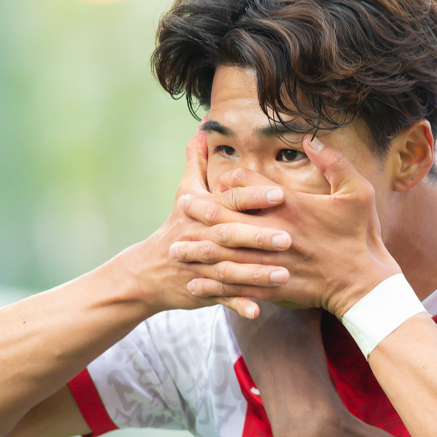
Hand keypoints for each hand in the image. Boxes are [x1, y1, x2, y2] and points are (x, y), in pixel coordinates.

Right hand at [127, 134, 293, 319]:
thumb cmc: (175, 227)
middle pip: (231, 236)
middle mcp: (201, 238)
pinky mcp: (203, 290)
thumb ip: (196, 161)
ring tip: (285, 274)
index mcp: (201, 212)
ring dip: (256, 274)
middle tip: (289, 237)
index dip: (252, 196)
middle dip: (258, 237)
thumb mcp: (183, 193)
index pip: (229, 201)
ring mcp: (202, 266)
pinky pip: (222, 298)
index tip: (279, 192)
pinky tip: (258, 309)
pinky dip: (238, 304)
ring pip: (230, 270)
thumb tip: (203, 128)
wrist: (148, 271)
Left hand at [171, 135, 399, 315]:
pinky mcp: (273, 289)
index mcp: (292, 208)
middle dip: (202, 214)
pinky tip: (195, 283)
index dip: (232, 181)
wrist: (365, 284)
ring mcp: (272, 264)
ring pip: (226, 256)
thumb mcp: (358, 192)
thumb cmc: (361, 236)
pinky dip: (214, 286)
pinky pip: (236, 287)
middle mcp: (277, 235)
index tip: (217, 177)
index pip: (252, 188)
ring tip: (175, 248)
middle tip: (180, 206)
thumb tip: (311, 137)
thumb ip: (334, 163)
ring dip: (200, 252)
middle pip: (229, 221)